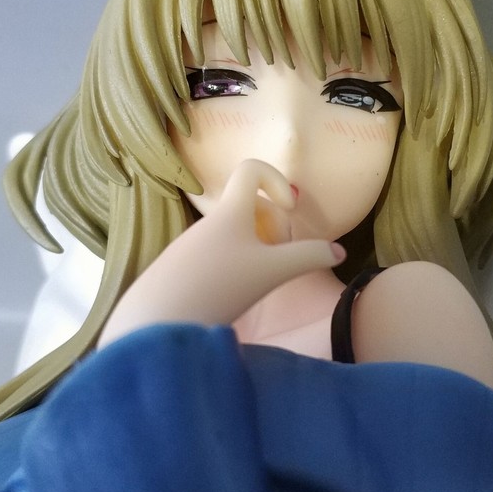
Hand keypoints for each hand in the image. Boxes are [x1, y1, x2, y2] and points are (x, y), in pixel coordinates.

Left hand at [98, 159, 344, 347]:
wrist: (154, 322)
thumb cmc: (218, 286)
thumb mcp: (272, 271)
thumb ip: (308, 257)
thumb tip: (338, 250)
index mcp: (230, 212)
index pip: (251, 168)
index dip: (276, 179)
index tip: (288, 208)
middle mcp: (207, 223)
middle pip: (248, 206)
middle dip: (273, 225)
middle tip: (281, 257)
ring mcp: (188, 246)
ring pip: (232, 234)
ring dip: (254, 249)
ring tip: (258, 282)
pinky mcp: (177, 270)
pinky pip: (213, 255)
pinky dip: (232, 266)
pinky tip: (230, 297)